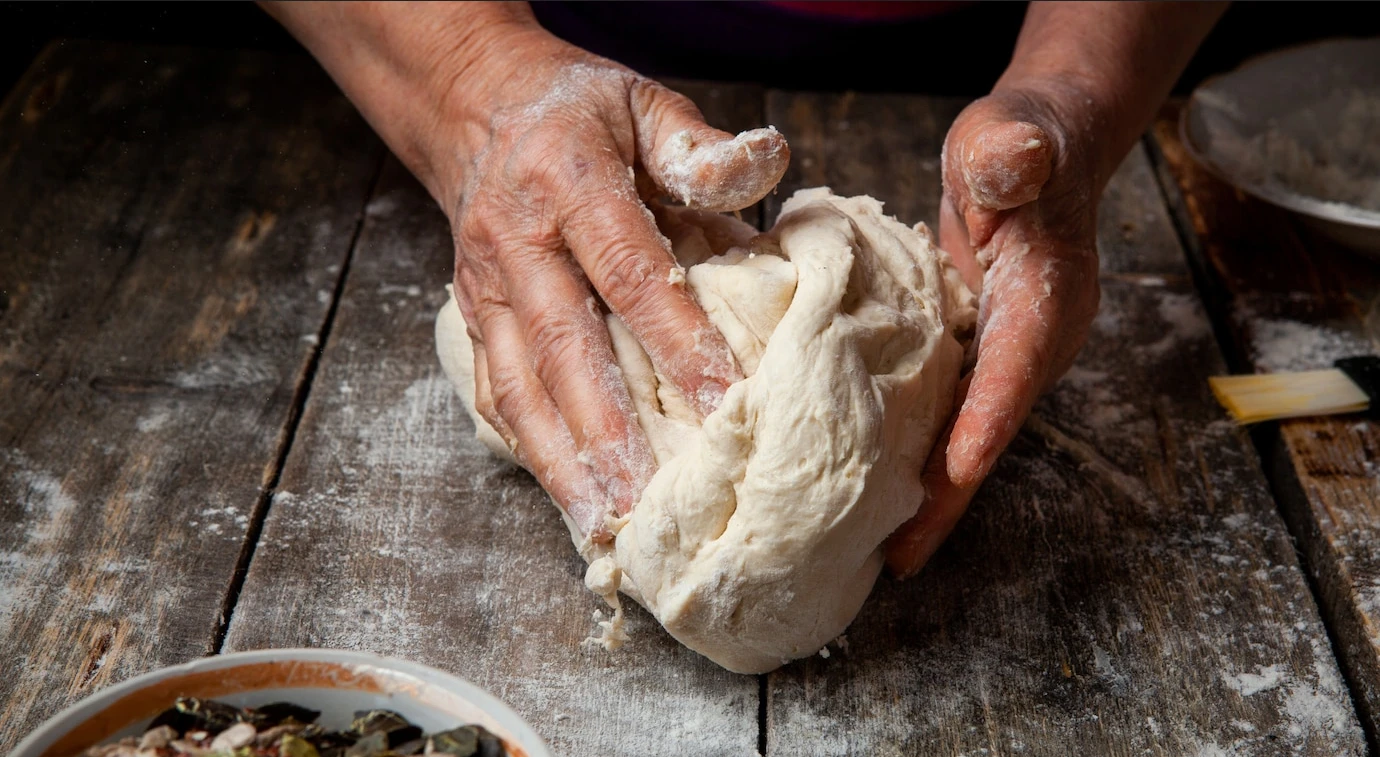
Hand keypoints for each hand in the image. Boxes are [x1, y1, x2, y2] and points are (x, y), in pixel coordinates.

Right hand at [266, 3, 788, 539]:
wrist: (477, 109)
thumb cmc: (578, 113)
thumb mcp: (642, 103)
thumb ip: (697, 145)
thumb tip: (768, 163)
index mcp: (569, 182)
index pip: (628, 271)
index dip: (677, 338)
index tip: (725, 400)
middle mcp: (517, 243)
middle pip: (563, 348)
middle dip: (607, 431)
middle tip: (650, 500)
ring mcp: (485, 288)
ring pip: (519, 387)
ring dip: (561, 462)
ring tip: (606, 525)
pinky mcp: (473, 318)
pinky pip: (496, 392)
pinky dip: (530, 450)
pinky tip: (569, 498)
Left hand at [885, 88, 1100, 576]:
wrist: (1035, 152)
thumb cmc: (1019, 143)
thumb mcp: (1011, 135)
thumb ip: (1013, 151)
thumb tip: (1013, 162)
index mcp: (1047, 298)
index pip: (1014, 371)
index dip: (984, 425)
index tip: (952, 477)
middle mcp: (1035, 342)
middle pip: (991, 430)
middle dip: (949, 496)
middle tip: (900, 558)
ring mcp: (1008, 355)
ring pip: (967, 435)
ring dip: (929, 492)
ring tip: (881, 551)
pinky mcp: (978, 355)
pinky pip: (949, 416)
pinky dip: (917, 455)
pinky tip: (872, 486)